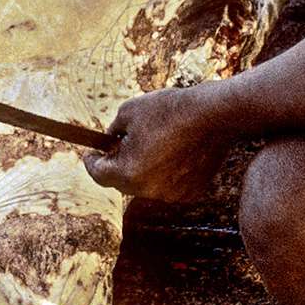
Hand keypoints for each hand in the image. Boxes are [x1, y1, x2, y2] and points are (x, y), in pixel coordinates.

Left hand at [85, 85, 234, 204]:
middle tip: (117, 146)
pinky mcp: (191, 193)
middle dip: (117, 165)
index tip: (91, 153)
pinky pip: (169, 186)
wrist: (213, 114)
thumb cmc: (169, 110)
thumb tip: (111, 140)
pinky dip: (165, 173)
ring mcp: (172, 195)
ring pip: (146, 185)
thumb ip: (113, 131)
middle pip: (122, 182)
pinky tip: (173, 151)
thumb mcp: (128, 112)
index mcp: (128, 173)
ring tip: (150, 144)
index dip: (91, 162)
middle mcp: (148, 190)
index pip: (98, 175)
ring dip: (142, 169)